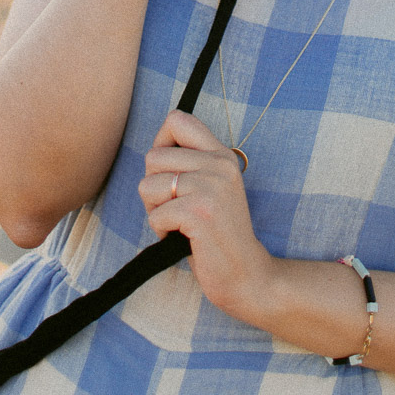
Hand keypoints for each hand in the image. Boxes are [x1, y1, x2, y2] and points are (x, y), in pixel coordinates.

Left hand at [139, 111, 275, 324]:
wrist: (247, 275)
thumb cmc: (219, 235)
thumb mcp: (213, 188)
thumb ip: (192, 164)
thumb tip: (154, 151)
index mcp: (222, 154)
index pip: (177, 120)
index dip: (160, 144)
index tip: (170, 172)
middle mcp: (219, 164)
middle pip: (152, 157)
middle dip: (154, 188)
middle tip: (176, 209)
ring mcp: (210, 186)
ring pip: (147, 185)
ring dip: (155, 211)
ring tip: (180, 224)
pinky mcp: (199, 212)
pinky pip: (155, 216)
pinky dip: (161, 233)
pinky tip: (184, 239)